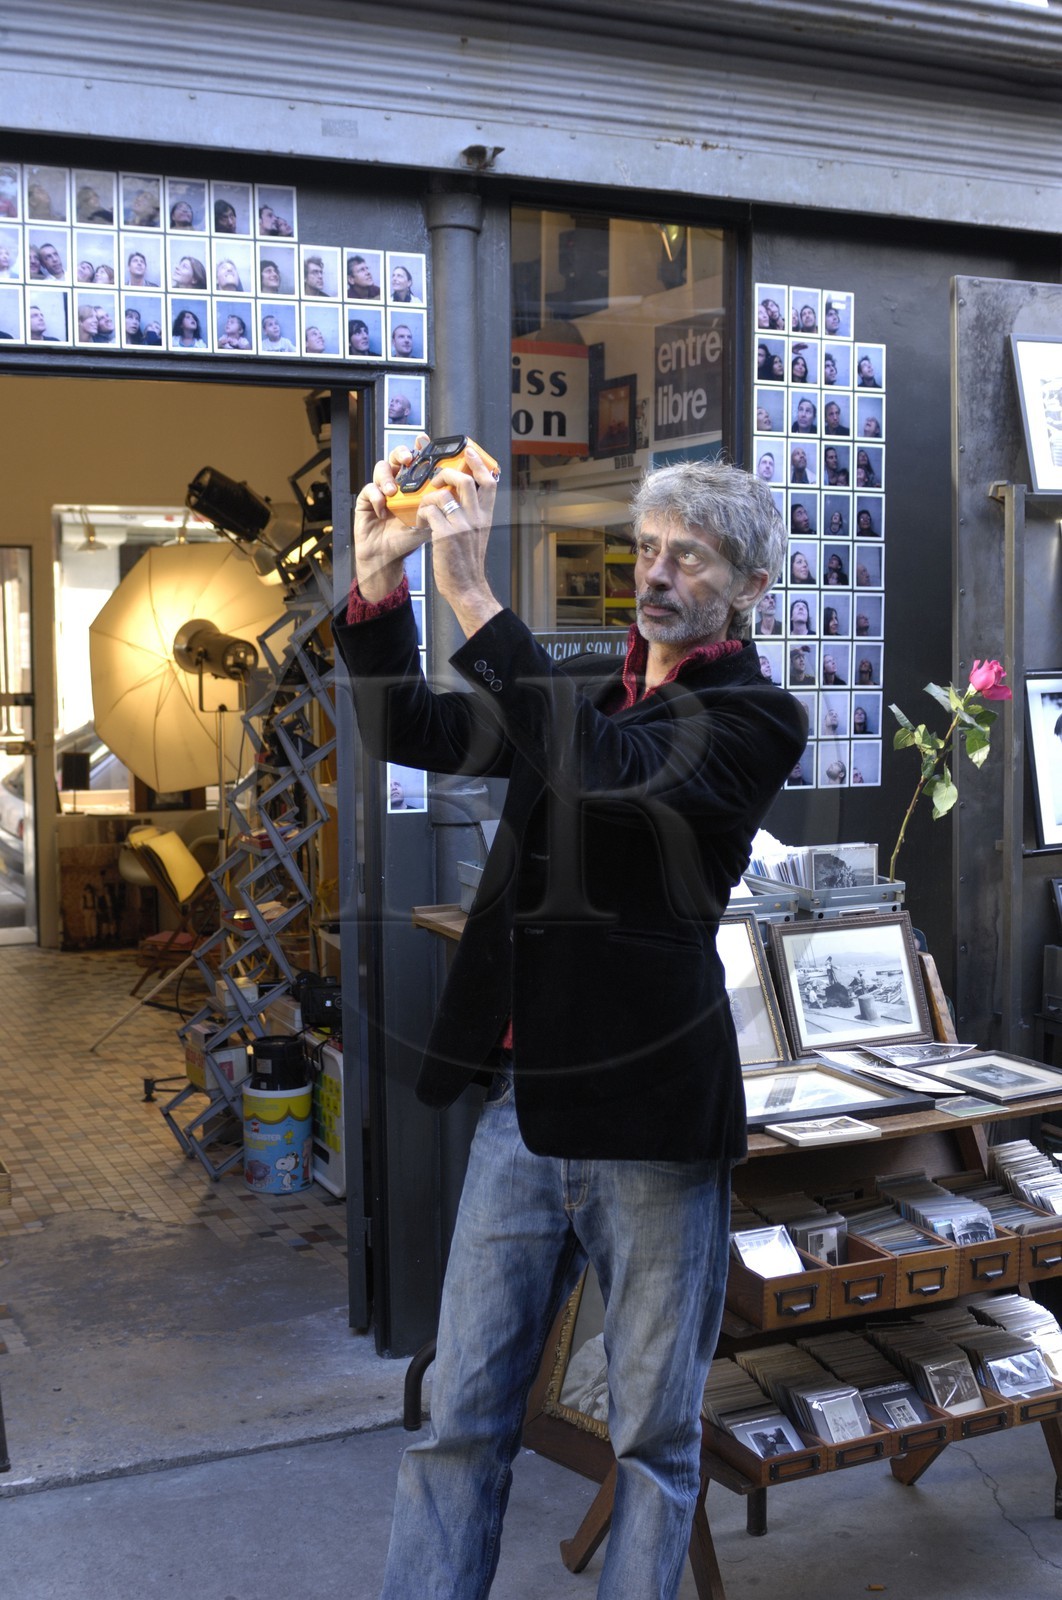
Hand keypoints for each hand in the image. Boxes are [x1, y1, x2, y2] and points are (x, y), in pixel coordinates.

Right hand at [353, 434, 430, 601]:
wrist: (388, 556)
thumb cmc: (409, 538)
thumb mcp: (430, 520)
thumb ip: (440, 504)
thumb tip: (456, 489)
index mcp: (414, 485)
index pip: (417, 460)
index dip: (419, 447)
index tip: (423, 440)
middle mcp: (397, 483)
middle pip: (396, 457)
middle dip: (401, 453)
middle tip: (408, 460)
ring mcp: (380, 490)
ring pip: (381, 468)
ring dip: (387, 477)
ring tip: (392, 492)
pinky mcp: (366, 499)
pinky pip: (368, 489)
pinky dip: (376, 497)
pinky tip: (382, 510)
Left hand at [417, 444, 502, 637]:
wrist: (467, 588)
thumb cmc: (467, 564)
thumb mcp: (477, 535)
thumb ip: (472, 515)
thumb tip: (462, 497)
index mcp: (485, 517)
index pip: (489, 482)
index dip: (479, 462)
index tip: (469, 451)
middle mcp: (476, 518)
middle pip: (465, 479)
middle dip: (446, 472)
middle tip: (434, 480)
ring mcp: (461, 526)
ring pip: (444, 493)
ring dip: (428, 495)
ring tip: (423, 504)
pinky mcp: (445, 535)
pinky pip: (429, 511)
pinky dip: (421, 512)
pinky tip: (419, 521)